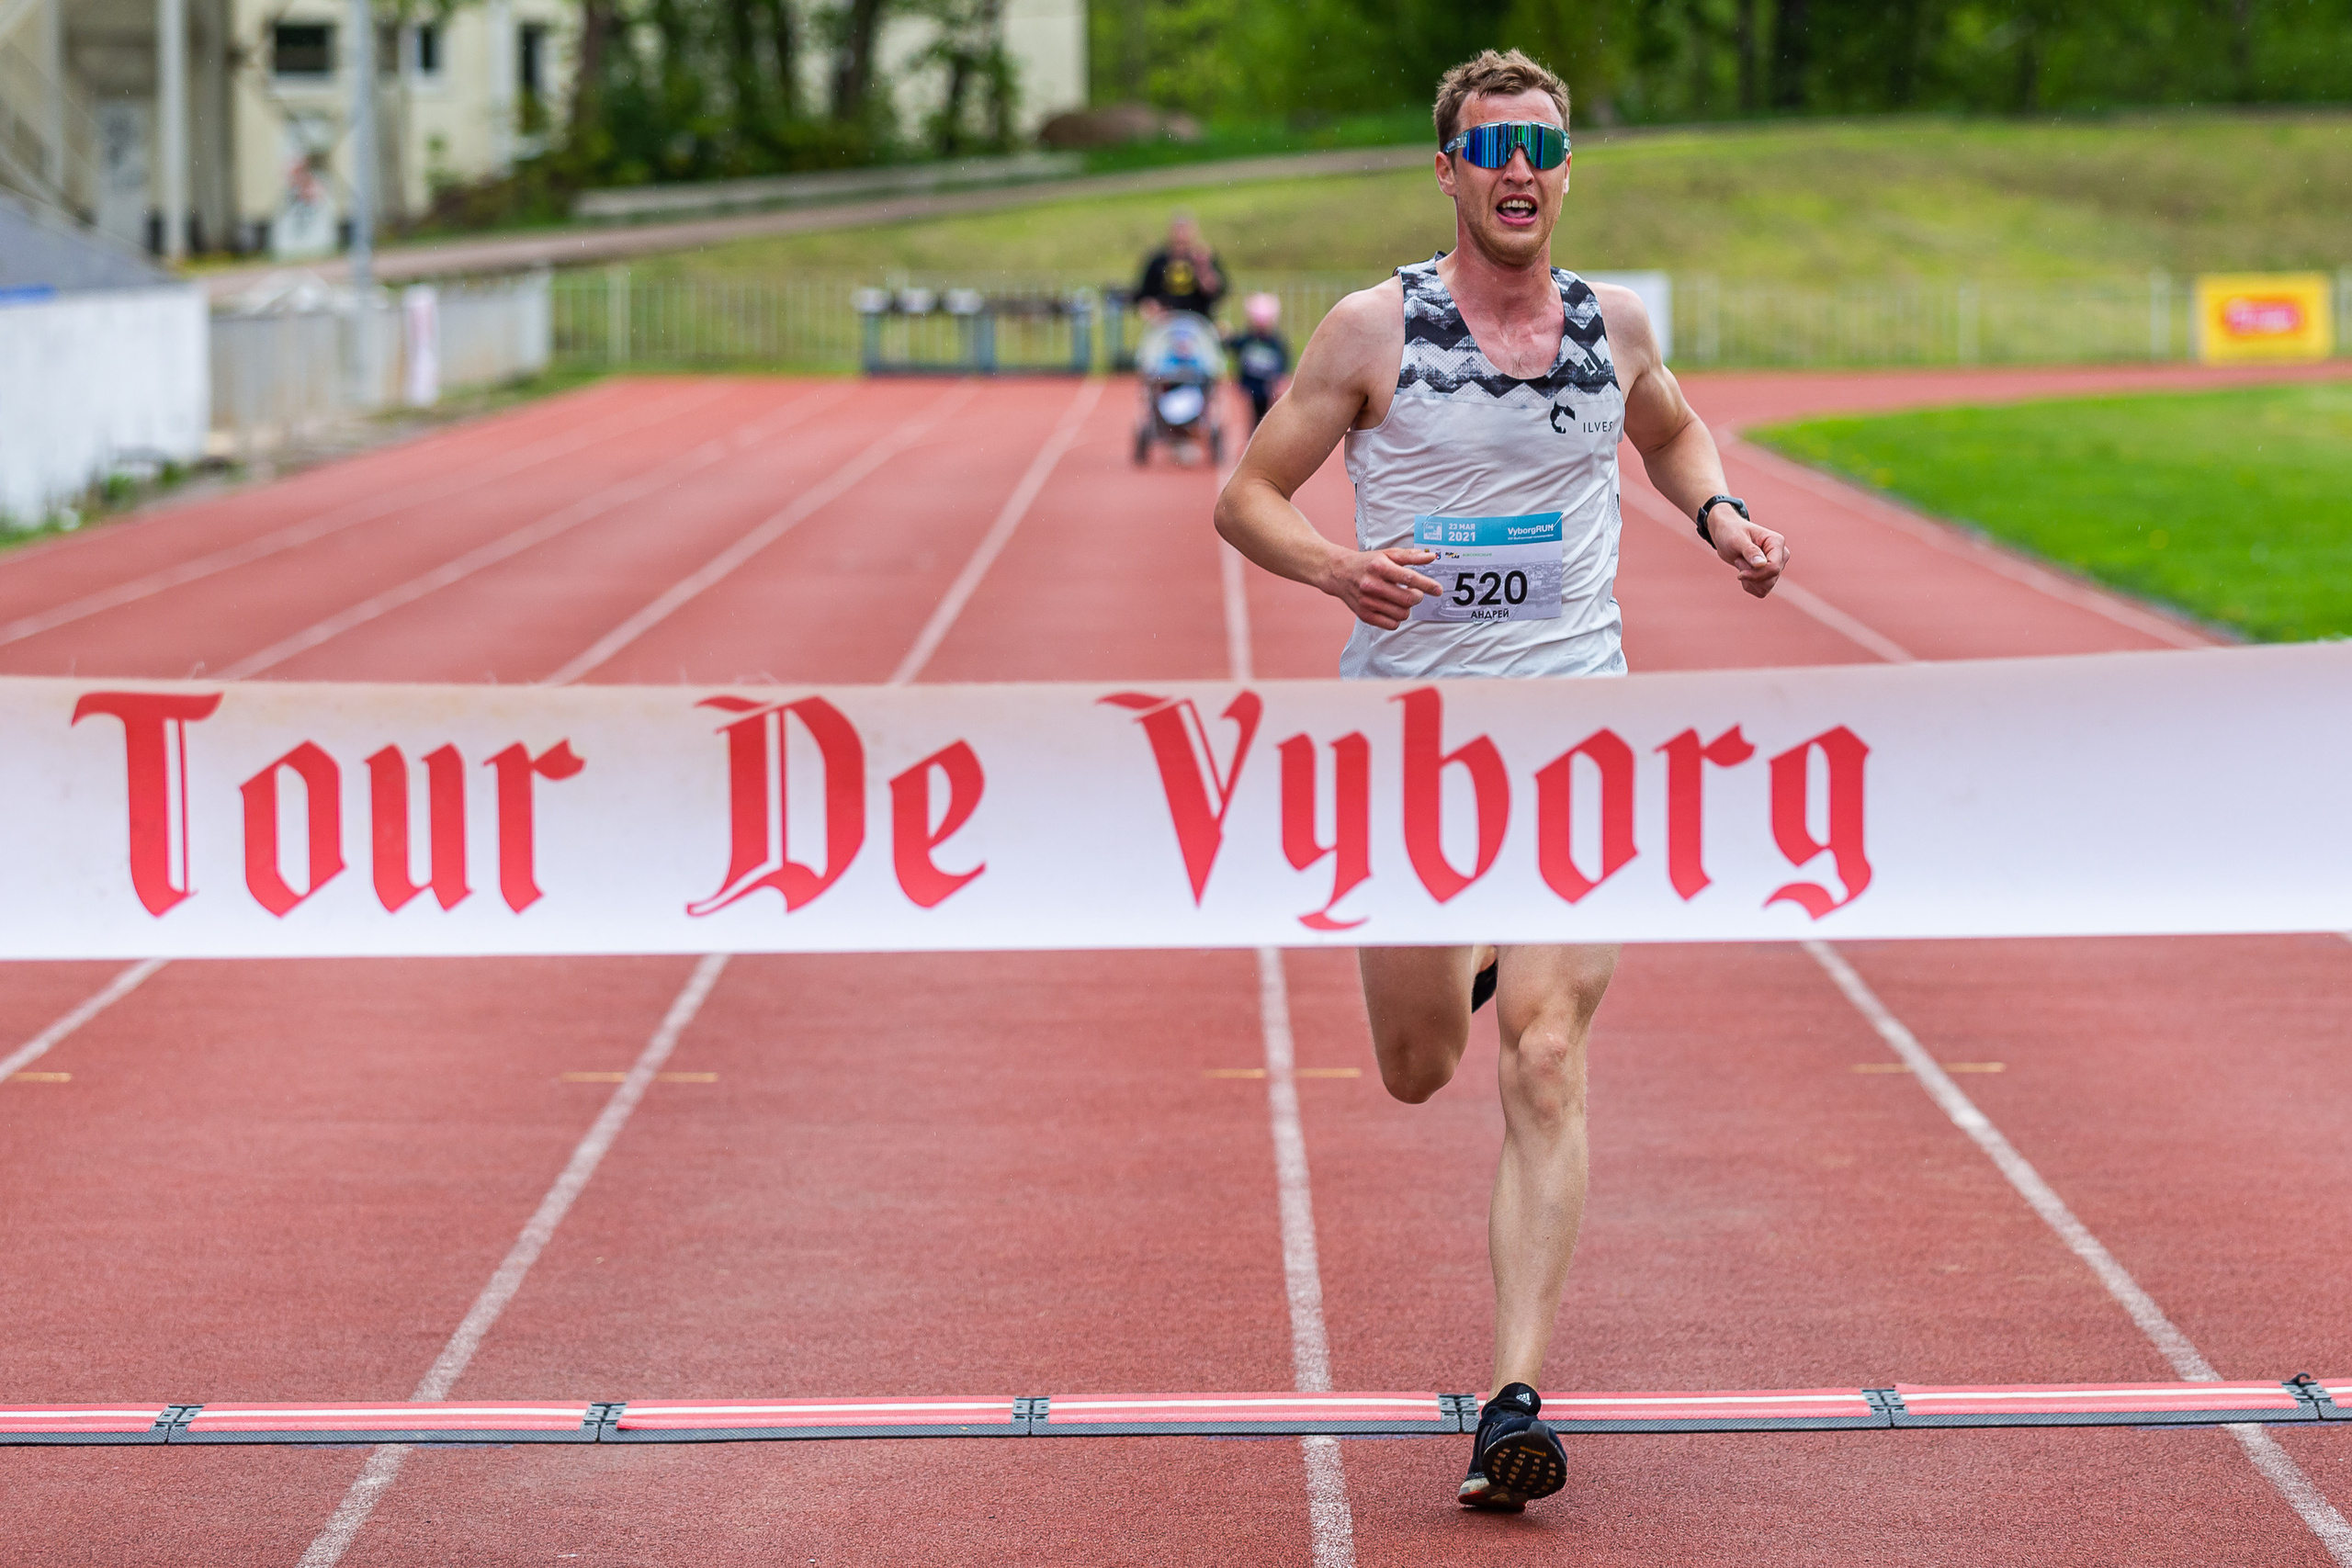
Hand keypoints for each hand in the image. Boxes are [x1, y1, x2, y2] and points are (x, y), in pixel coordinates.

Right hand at [1322, 546, 1440, 628]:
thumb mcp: (1387, 554)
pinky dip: (1397, 618)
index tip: (1438, 590)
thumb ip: (1410, 556)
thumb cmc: (1366, 563)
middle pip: (1408, 599)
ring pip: (1402, 614)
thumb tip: (1431, 557)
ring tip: (1401, 599)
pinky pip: (1392, 624)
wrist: (1339, 573)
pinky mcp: (1365, 615)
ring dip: (1407, 608)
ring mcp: (1367, 602)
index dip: (1427, 585)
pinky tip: (1392, 607)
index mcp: (1379, 567)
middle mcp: (1372, 585)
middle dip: (1417, 596)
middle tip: (1415, 592)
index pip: (1409, 578)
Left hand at [1708, 506, 1789, 598]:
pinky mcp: (1769, 575)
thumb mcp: (1737, 539)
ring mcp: (1777, 566)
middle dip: (1750, 576)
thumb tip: (1762, 564)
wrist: (1726, 535)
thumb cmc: (1731, 532)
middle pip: (1770, 580)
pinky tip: (1743, 571)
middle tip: (1739, 560)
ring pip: (1766, 587)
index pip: (1773, 567)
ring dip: (1749, 580)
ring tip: (1741, 563)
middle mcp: (1781, 555)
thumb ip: (1750, 551)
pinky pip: (1761, 591)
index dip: (1756, 575)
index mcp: (1777, 542)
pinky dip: (1749, 585)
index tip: (1740, 574)